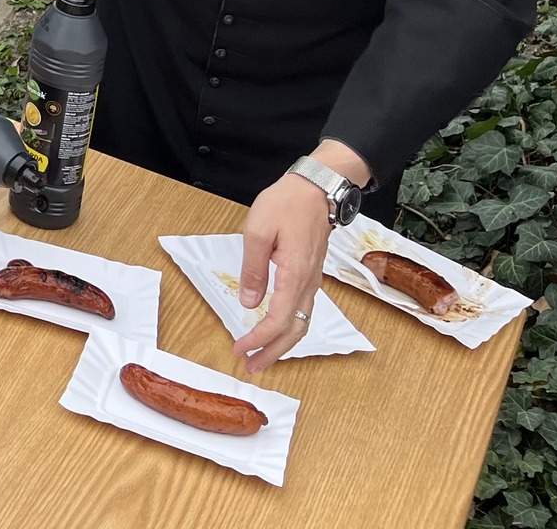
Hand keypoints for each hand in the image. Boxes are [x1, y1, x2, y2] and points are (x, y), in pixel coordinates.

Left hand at [234, 143, 365, 370]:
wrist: (317, 189)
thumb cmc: (285, 204)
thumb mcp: (257, 230)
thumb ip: (253, 269)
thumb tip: (249, 303)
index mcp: (294, 274)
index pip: (278, 320)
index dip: (258, 339)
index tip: (239, 349)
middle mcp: (308, 284)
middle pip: (295, 331)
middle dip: (273, 353)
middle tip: (251, 366)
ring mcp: (313, 281)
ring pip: (302, 324)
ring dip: (282, 344)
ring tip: (262, 355)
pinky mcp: (312, 275)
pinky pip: (304, 311)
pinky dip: (290, 328)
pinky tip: (276, 330)